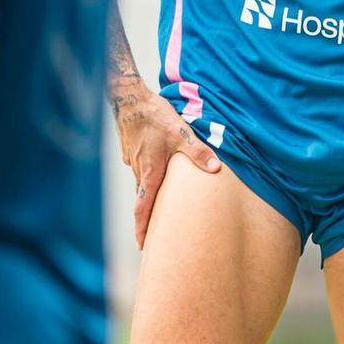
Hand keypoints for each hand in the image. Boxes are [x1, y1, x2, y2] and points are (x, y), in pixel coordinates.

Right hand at [111, 75, 219, 247]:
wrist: (129, 97)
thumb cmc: (153, 115)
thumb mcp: (180, 132)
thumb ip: (198, 152)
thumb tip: (215, 168)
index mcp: (149, 172)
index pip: (143, 208)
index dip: (142, 229)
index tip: (142, 246)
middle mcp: (138, 170)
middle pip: (143, 200)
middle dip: (147, 218)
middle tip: (153, 236)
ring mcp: (133, 161)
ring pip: (142, 185)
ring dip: (148, 198)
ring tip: (158, 208)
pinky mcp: (131, 151)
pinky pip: (140, 171)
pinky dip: (147, 179)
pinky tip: (156, 173)